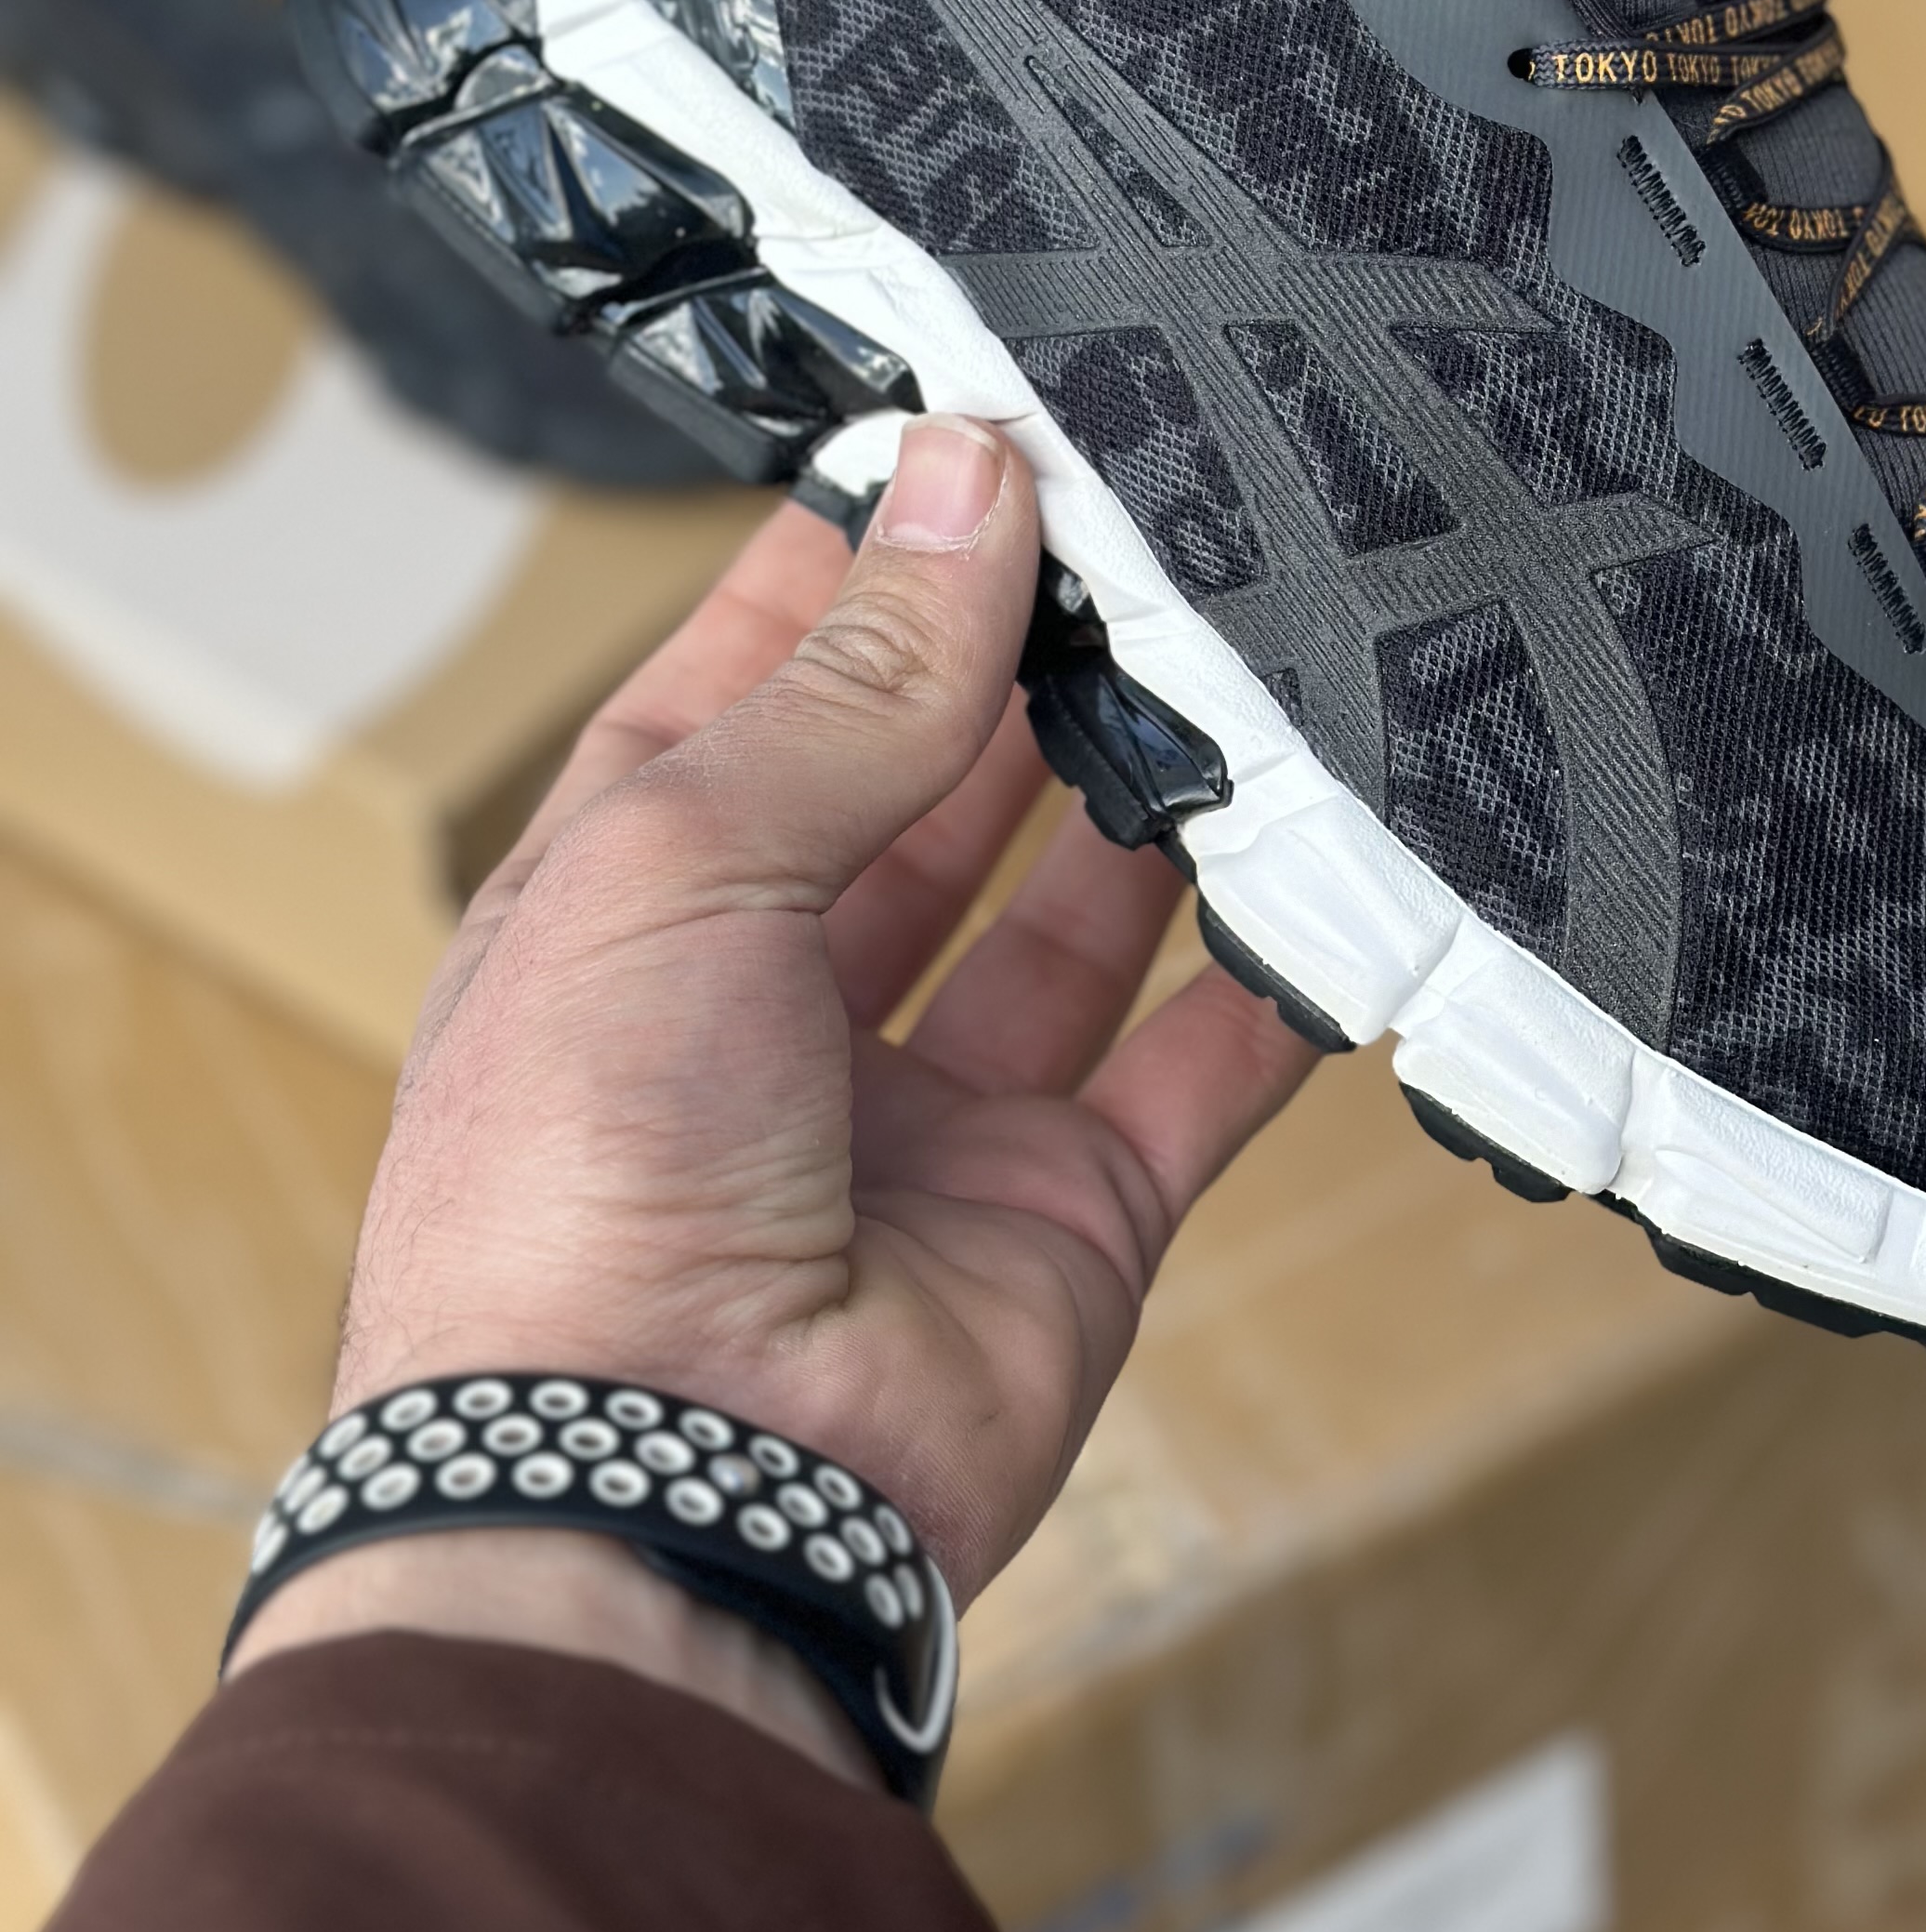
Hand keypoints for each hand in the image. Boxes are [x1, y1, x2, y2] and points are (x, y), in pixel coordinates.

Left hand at [229, 415, 1315, 1777]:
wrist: (663, 1494)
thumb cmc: (582, 1174)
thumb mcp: (680, 857)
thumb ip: (857, 682)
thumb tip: (967, 480)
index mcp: (634, 906)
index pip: (755, 687)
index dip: (857, 564)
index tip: (971, 437)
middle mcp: (778, 1001)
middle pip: (930, 786)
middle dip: (1025, 660)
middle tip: (1143, 522)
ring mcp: (929, 1115)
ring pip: (1074, 913)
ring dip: (1151, 794)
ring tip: (1243, 645)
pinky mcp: (1066, 1214)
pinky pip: (1198, 1074)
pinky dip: (1273, 980)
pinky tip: (1336, 861)